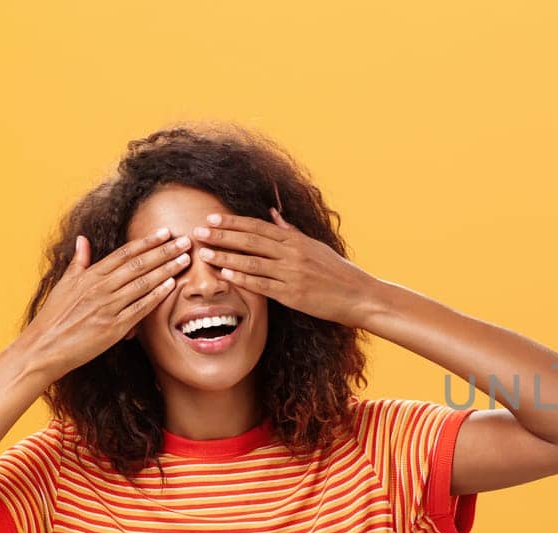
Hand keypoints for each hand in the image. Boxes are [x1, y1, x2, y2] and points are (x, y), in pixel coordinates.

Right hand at [19, 229, 193, 379]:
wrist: (43, 348)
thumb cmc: (53, 317)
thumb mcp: (64, 285)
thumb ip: (78, 262)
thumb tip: (82, 239)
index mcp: (89, 276)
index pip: (124, 253)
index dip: (146, 242)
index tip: (165, 232)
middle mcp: (99, 288)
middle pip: (138, 265)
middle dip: (164, 251)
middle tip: (185, 241)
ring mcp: (107, 307)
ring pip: (143, 283)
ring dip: (166, 269)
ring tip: (185, 259)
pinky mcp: (113, 328)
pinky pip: (140, 308)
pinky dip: (156, 295)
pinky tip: (172, 285)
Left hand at [192, 209, 377, 327]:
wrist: (358, 295)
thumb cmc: (337, 271)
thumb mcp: (315, 246)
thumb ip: (291, 231)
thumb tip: (273, 213)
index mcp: (296, 241)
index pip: (258, 227)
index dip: (233, 223)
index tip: (212, 219)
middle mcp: (292, 254)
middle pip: (250, 241)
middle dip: (222, 236)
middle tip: (198, 232)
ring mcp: (292, 274)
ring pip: (252, 262)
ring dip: (226, 257)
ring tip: (204, 254)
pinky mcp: (292, 295)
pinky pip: (262, 285)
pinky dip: (242, 279)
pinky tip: (225, 276)